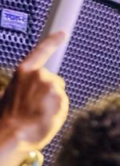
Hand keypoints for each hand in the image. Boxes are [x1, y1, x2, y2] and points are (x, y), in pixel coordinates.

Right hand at [0, 33, 69, 150]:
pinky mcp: (60, 97)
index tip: (62, 33)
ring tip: (39, 113)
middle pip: (54, 80)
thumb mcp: (10, 94)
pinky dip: (59, 110)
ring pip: (59, 93)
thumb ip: (23, 85)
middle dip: (50, 92)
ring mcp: (51, 85)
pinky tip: (46, 117)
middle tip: (38, 107)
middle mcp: (39, 74)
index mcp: (23, 71)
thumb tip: (29, 89)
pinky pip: (64, 104)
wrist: (12, 131)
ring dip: (54, 102)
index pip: (41, 52)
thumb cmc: (9, 117)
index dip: (53, 41)